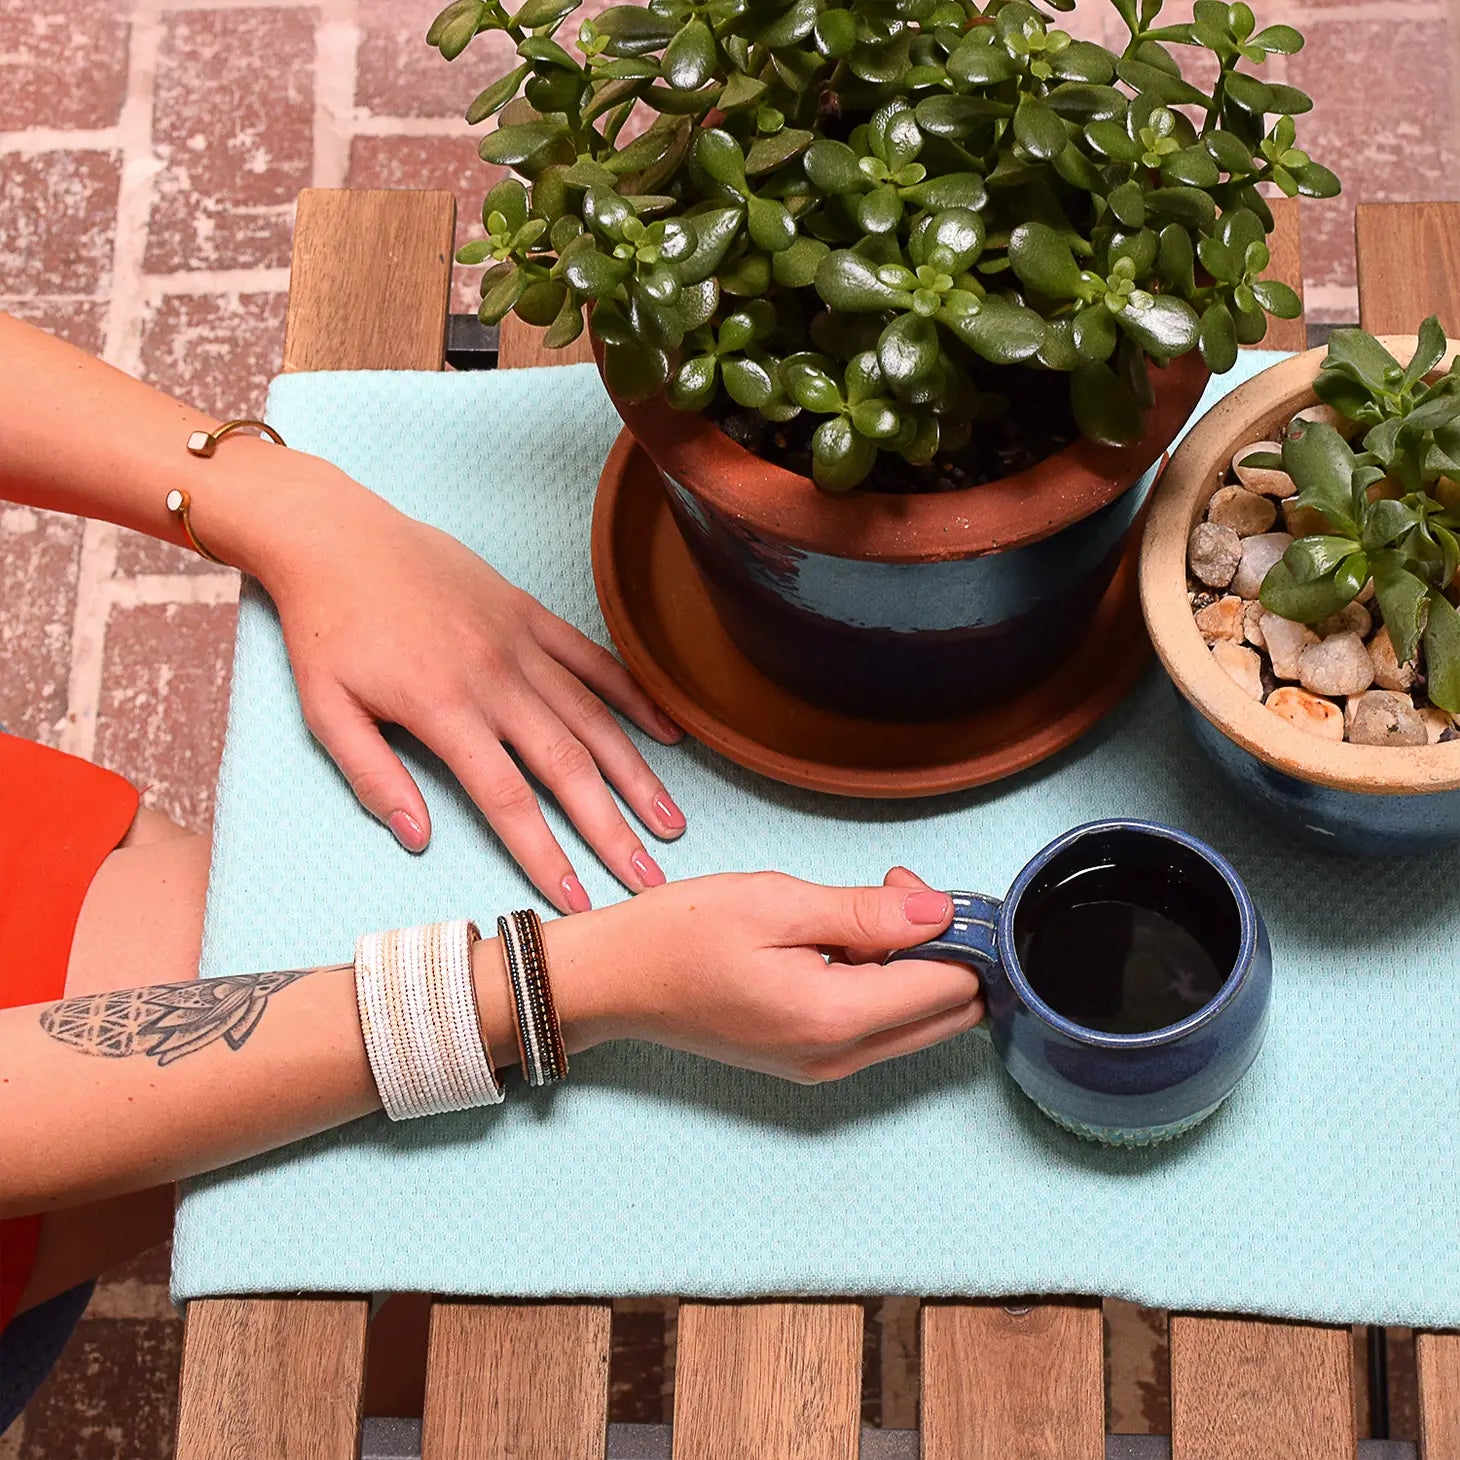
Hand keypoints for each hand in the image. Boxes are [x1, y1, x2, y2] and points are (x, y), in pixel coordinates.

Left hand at [256, 468, 684, 912]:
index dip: (546, 854)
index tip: (578, 900)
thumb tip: (418, 840)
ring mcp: (518, 642)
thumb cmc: (326, 629)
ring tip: (668, 821)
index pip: (508, 799)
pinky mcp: (528, 613)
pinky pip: (592, 658)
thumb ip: (373, 777)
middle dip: (612, 828)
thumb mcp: (324, 710)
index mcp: (443, 709)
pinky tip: (666, 732)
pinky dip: (632, 696)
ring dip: (635, 773)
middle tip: (648, 877)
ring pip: (593, 717)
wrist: (337, 536)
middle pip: (568, 766)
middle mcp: (494, 677)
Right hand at [548, 869, 983, 1082]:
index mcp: (836, 1017)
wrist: (615, 981)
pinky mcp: (810, 1059)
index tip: (914, 887)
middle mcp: (841, 1056)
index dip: (955, 931)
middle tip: (890, 894)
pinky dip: (882, 981)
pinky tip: (840, 940)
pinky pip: (879, 1024)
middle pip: (950, 1014)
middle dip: (943, 949)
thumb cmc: (680, 936)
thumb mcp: (775, 903)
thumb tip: (942, 913)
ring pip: (919, 1019)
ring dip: (912, 963)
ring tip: (858, 909)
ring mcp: (826, 1065)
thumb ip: (866, 913)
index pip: (952, 986)